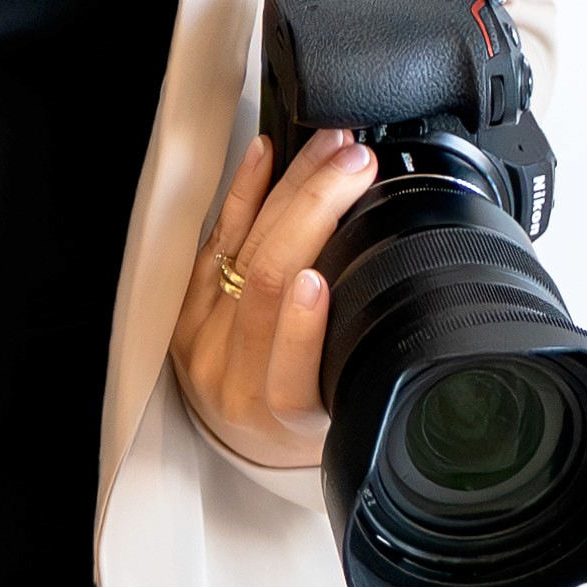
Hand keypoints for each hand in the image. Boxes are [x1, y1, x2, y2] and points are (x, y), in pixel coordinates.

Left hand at [170, 128, 380, 472]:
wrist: (247, 435)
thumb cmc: (303, 421)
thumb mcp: (341, 407)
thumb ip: (356, 359)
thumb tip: (400, 285)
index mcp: (279, 412)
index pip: (287, 365)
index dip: (300, 322)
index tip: (321, 280)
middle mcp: (231, 375)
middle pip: (265, 282)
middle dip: (313, 212)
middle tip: (355, 167)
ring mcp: (202, 334)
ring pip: (244, 248)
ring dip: (292, 187)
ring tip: (330, 151)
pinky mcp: (186, 302)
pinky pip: (215, 236)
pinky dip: (244, 190)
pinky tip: (264, 156)